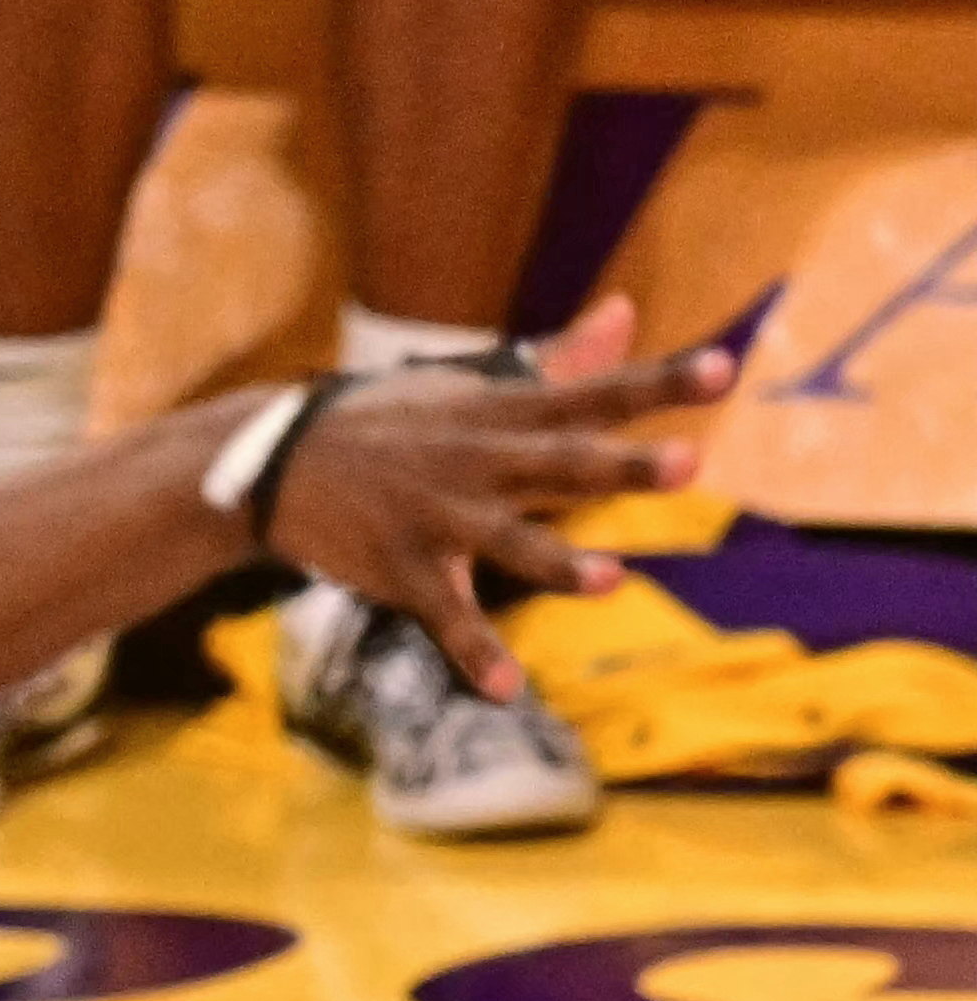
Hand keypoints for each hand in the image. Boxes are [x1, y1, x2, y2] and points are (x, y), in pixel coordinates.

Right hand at [258, 298, 728, 703]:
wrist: (274, 460)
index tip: (726, 367)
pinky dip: (472, 652)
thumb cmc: (391, 418)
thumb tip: (625, 310)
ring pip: (507, 543)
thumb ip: (556, 360)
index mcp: (501, 415)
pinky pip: (444, 616)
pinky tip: (507, 690)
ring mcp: (437, 517)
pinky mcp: (402, 569)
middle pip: (561, 464)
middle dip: (621, 467)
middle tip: (688, 464)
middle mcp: (477, 462)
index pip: (593, 394)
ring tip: (612, 581)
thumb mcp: (469, 384)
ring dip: (558, 563)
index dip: (659, 383)